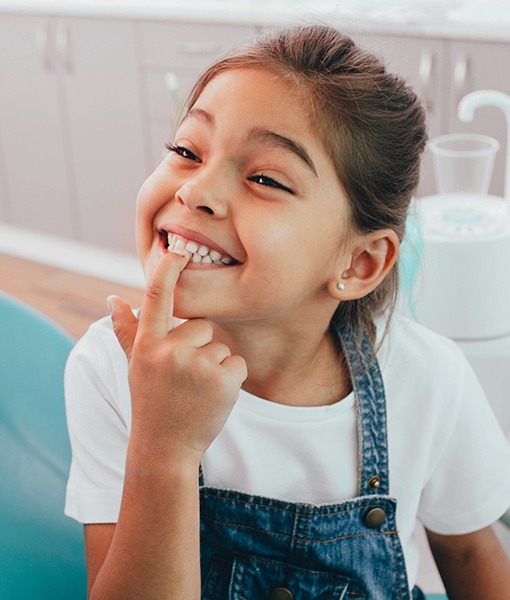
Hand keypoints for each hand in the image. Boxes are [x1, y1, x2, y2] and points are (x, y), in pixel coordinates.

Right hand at [108, 250, 246, 460]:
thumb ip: (126, 331)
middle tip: (185, 378)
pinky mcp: (222, 380)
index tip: (178, 249)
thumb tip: (112, 298)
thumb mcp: (135, 366)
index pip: (156, 296)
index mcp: (147, 344)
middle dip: (200, 347)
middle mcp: (170, 351)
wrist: (165, 448)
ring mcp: (197, 366)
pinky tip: (213, 397)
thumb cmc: (151, 401)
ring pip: (221, 347)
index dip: (168, 269)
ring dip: (215, 366)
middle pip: (202, 326)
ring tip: (196, 391)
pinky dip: (231, 379)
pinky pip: (237, 363)